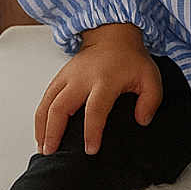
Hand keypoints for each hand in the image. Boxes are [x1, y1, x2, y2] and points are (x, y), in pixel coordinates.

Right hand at [34, 27, 162, 156]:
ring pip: (47, 103)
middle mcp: (81, 78)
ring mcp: (67, 77)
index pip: (95, 108)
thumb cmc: (130, 60)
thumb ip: (151, 100)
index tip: (90, 149)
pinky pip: (45, 99)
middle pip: (60, 106)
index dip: (92, 130)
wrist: (112, 36)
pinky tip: (41, 135)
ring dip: (42, 127)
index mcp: (105, 80)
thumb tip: (142, 120)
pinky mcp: (59, 78)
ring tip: (43, 148)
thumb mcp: (150, 77)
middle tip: (52, 153)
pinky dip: (40, 118)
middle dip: (54, 132)